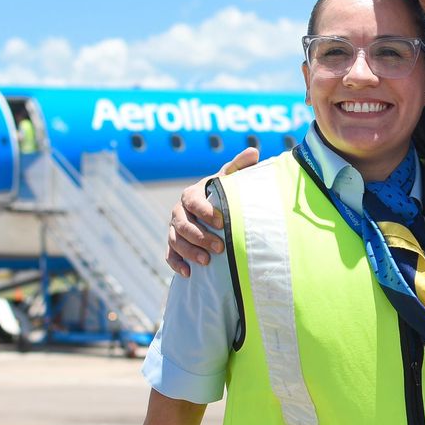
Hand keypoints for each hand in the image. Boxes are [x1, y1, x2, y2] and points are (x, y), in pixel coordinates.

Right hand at [165, 147, 258, 275]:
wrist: (212, 211)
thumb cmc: (223, 195)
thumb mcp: (230, 180)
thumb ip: (239, 167)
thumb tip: (254, 151)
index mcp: (192, 194)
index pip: (192, 201)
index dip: (204, 211)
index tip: (221, 222)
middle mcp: (179, 211)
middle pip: (183, 224)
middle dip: (200, 237)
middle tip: (219, 248)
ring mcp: (174, 229)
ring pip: (175, 241)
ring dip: (190, 252)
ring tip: (207, 262)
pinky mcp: (173, 245)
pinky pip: (170, 255)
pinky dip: (177, 264)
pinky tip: (189, 274)